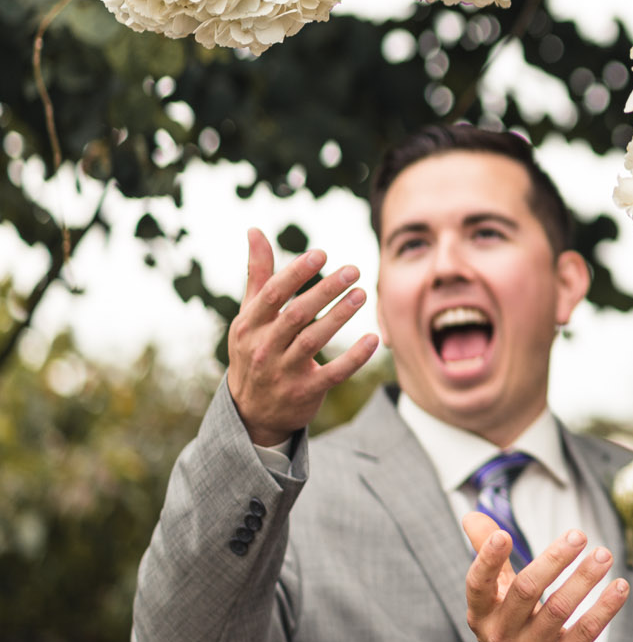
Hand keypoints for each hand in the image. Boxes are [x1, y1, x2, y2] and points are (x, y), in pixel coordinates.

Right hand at [226, 228, 377, 447]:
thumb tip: (255, 230)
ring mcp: (283, 372)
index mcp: (249, 325)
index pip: (272, 295)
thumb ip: (258, 274)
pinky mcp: (305, 392)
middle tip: (353, 270)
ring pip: (313, 341)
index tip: (322, 253)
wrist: (250, 411)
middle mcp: (263, 348)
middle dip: (325, 291)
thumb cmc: (254, 349)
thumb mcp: (249, 315)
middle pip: (296, 315)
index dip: (296, 273)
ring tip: (362, 294)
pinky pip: (334, 373)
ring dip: (340, 317)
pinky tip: (373, 339)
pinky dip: (354, 357)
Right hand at [462, 513, 628, 641]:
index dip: (487, 560)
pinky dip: (604, 608)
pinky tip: (619, 586)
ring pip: (560, 609)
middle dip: (553, 560)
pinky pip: (585, 632)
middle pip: (526, 591)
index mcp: (482, 613)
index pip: (477, 585)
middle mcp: (501, 634)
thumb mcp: (494, 598)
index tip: (503, 534)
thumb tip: (472, 514)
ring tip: (603, 554)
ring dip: (584, 579)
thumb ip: (487, 555)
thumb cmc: (511, 625)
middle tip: (578, 535)